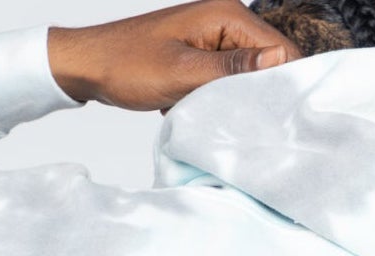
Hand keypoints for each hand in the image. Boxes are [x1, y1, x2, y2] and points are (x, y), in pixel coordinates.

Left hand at [48, 2, 301, 113]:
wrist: (89, 65)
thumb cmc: (127, 65)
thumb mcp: (183, 72)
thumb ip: (232, 67)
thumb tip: (278, 60)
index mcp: (226, 14)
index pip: (280, 48)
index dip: (285, 82)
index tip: (282, 116)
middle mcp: (224, 18)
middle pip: (266, 61)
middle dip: (259, 93)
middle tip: (248, 121)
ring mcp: (213, 36)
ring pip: (245, 74)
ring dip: (235, 97)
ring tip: (219, 114)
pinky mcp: (202, 53)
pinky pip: (225, 78)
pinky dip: (217, 96)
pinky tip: (201, 107)